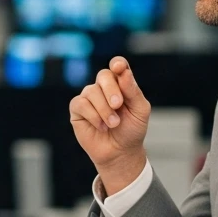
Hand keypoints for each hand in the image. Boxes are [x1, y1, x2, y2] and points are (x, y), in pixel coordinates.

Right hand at [69, 56, 150, 194]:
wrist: (120, 152)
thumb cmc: (131, 130)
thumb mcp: (140, 111)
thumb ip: (132, 91)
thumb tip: (123, 72)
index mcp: (121, 84)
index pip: (118, 66)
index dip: (118, 64)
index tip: (119, 67)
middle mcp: (103, 87)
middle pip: (104, 75)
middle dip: (111, 90)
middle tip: (118, 105)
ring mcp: (89, 97)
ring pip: (92, 91)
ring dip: (104, 109)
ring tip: (113, 124)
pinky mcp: (77, 108)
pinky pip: (81, 104)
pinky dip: (93, 116)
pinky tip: (102, 127)